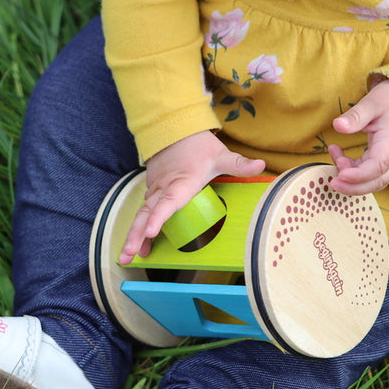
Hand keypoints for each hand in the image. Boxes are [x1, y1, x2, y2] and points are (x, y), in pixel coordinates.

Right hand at [119, 131, 265, 264]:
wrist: (176, 131)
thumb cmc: (199, 147)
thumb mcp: (221, 155)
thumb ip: (239, 163)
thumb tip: (261, 165)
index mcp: (181, 182)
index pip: (168, 202)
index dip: (159, 217)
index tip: (150, 232)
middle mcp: (164, 188)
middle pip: (146, 214)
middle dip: (135, 235)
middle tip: (128, 254)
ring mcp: (155, 191)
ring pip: (141, 216)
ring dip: (132, 237)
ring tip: (126, 257)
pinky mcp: (152, 193)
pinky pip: (143, 214)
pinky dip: (137, 230)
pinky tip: (137, 248)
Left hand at [328, 79, 388, 195]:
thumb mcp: (372, 103)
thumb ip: (355, 116)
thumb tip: (337, 125)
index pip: (378, 166)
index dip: (359, 175)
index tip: (340, 174)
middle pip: (377, 182)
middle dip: (353, 187)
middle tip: (332, 182)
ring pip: (373, 182)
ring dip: (352, 180)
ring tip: (335, 157)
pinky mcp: (385, 164)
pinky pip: (370, 175)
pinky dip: (353, 171)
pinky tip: (340, 156)